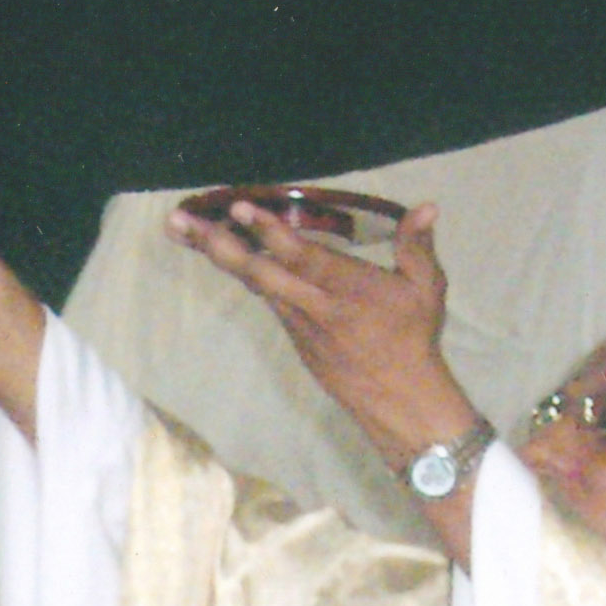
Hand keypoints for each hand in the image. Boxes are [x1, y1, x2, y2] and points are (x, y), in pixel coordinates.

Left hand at [162, 199, 472, 464]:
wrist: (398, 399)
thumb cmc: (413, 340)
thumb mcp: (426, 289)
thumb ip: (417, 245)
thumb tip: (427, 206)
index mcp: (345, 289)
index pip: (299, 255)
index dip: (268, 231)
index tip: (238, 209)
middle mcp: (312, 305)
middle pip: (257, 271)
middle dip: (215, 245)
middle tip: (177, 222)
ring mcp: (298, 323)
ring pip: (254, 283)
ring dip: (219, 255)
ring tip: (184, 230)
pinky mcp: (293, 336)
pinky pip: (265, 297)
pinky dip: (243, 272)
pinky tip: (219, 252)